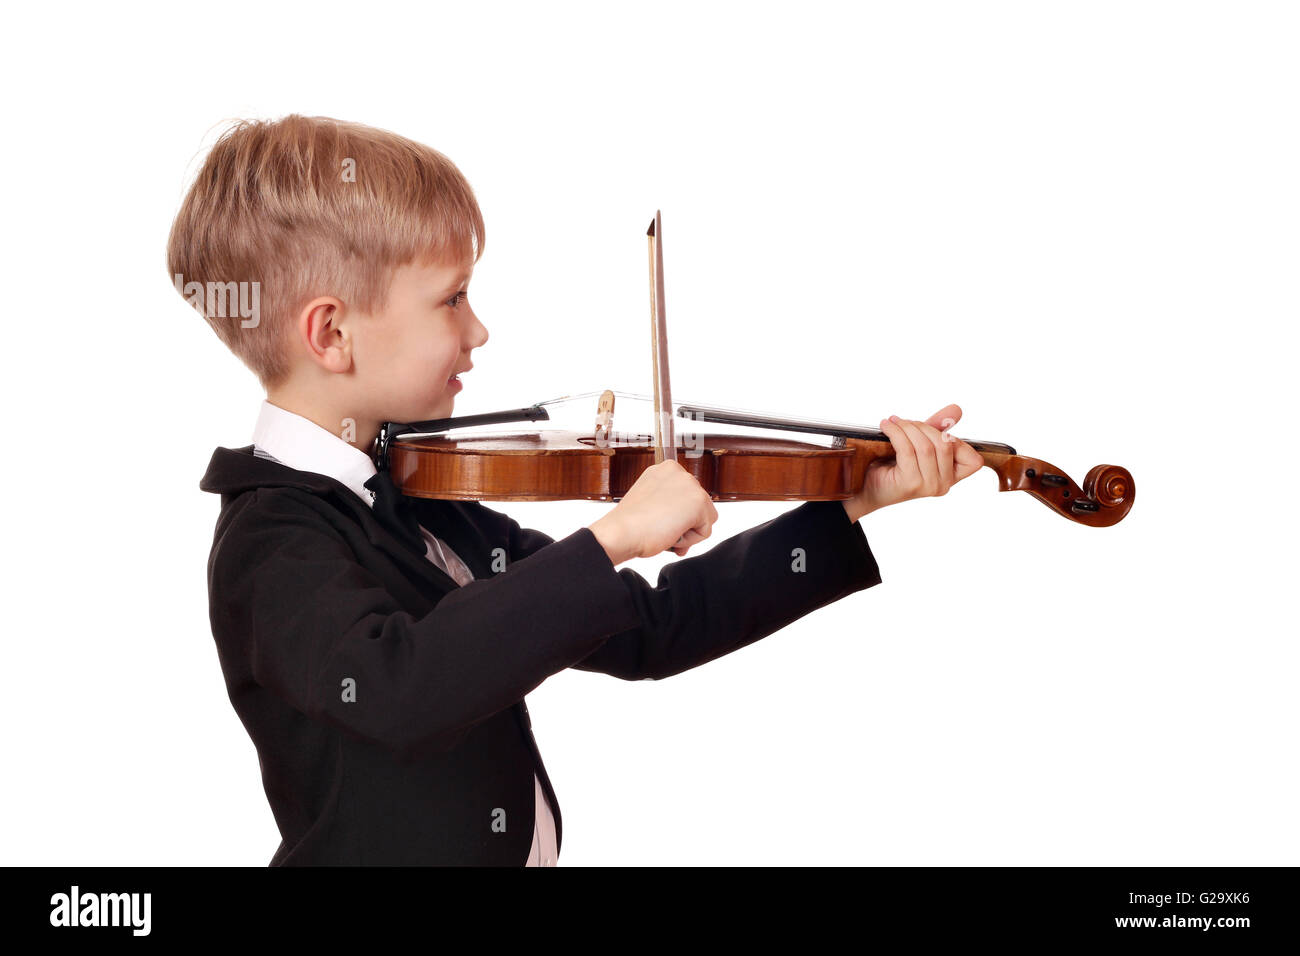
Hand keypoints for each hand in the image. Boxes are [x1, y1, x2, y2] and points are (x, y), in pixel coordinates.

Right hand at [587, 459, 718, 563]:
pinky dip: (689, 540)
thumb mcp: (651, 502)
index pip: (687, 498)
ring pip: (704, 519)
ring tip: (663, 530)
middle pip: (699, 507)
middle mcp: (680, 472)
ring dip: (686, 532)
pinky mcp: (699, 501)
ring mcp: (691, 484)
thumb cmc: (629, 523)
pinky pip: (705, 531)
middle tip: (660, 529)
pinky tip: (669, 533)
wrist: (621, 532)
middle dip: (684, 524)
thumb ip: (671, 503)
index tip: (657, 519)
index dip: (676, 516)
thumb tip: (686, 519)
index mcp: (666, 469)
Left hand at [842, 403, 984, 521]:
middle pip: (945, 444)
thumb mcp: (919, 443)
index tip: (934, 430)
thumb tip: (956, 409)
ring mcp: (928, 486)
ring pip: (926, 446)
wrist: (865, 486)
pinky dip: (896, 432)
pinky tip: (887, 426)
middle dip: (923, 426)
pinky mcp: (910, 483)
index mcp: (951, 477)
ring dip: (907, 427)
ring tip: (893, 422)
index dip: (957, 441)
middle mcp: (944, 485)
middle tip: (904, 421)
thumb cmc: (892, 466)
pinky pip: (907, 449)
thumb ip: (938, 428)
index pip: (973, 460)